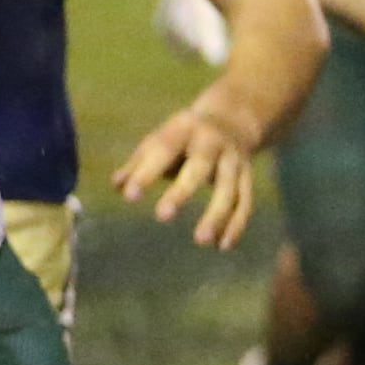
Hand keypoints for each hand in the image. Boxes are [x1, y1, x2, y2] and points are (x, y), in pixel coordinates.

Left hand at [114, 94, 256, 248]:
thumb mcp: (159, 141)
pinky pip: (244, 202)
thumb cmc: (181, 137)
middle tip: (162, 217)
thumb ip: (138, 164)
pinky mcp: (247, 176)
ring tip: (201, 241)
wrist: (232, 119)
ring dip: (217, 215)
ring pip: (229, 188)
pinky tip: (222, 246)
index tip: (129, 197)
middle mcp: (212, 143)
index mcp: (184, 130)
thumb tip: (117, 185)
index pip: (162, 150)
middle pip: (199, 167)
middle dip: (181, 191)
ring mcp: (233, 159)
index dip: (146, 173)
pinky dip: (236, 224)